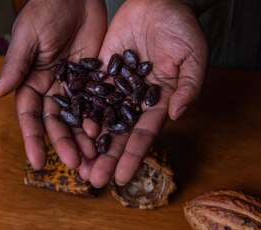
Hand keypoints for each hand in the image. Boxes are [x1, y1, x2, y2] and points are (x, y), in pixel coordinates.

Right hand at [0, 0, 106, 169]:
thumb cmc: (46, 8)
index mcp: (30, 81)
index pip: (30, 116)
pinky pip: (99, 104)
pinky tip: (108, 137)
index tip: (37, 162)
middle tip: (76, 165)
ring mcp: (75, 86)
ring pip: (79, 119)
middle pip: (57, 124)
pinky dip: (102, 120)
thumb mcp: (29, 36)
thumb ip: (16, 65)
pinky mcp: (96, 79)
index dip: (33, 139)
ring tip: (94, 159)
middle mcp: (51, 89)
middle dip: (65, 144)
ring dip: (84, 140)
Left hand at [78, 0, 208, 186]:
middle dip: (105, 158)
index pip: (143, 135)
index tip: (121, 178)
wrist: (161, 0)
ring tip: (75, 164)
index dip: (133, 157)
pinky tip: (67, 129)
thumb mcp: (194, 56)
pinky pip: (86, 93)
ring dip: (87, 143)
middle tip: (93, 180)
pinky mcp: (100, 71)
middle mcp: (134, 101)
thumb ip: (189, 86)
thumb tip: (178, 114)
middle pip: (117, 135)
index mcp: (158, 103)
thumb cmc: (183, 29)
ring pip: (99, 120)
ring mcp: (115, 87)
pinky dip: (77, 111)